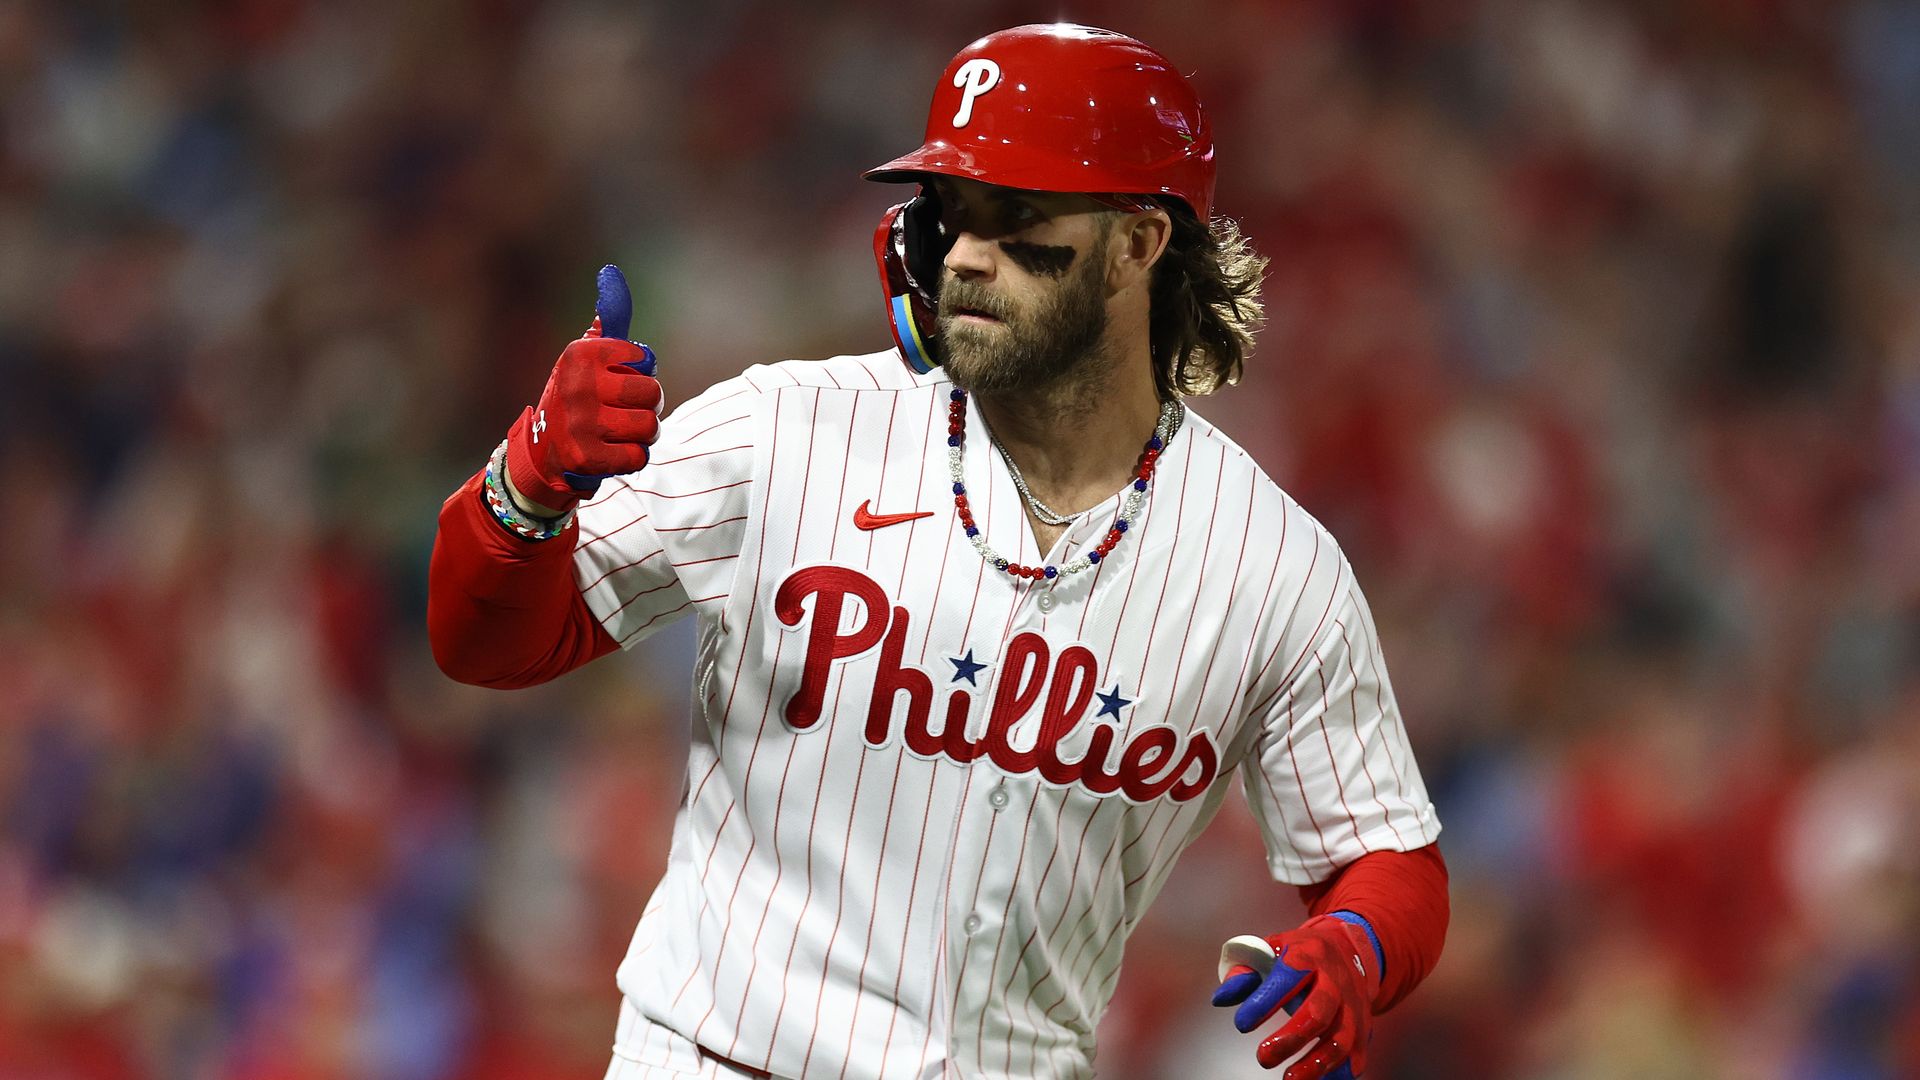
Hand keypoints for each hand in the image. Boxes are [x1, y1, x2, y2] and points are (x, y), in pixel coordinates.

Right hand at [504, 264, 661, 514]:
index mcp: (580, 354)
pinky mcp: (586, 458)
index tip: (620, 377)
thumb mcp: (586, 356)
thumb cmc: (578, 397)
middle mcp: (578, 386)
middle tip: (628, 409)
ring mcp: (580, 424)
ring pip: (649, 426)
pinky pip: (638, 456)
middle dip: (648, 405)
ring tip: (622, 431)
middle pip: (652, 393)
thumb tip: (611, 273)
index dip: (640, 372)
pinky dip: (633, 457)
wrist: (543, 451)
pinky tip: (614, 452)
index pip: (643, 359)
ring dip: (644, 433)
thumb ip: (608, 320)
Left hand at [1211, 916, 1379, 1077]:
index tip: (1242, 1024)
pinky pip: (1356, 1055)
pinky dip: (1340, 1072)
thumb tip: (1220, 999)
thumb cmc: (1300, 953)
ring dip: (1316, 1063)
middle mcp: (1335, 981)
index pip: (1289, 976)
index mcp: (1309, 955)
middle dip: (1291, 1039)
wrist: (1347, 949)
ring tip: (1290, 1079)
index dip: (1265, 1000)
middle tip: (1263, 1057)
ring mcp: (1352, 1005)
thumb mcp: (1271, 949)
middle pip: (1318, 1012)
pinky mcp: (1363, 1027)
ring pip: (1341, 1039)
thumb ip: (1244, 973)